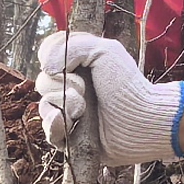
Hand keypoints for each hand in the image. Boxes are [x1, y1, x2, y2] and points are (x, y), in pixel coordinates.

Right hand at [34, 30, 183, 166]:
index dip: (52, 57)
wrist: (140, 121)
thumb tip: (46, 67)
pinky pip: (49, 130)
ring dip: (61, 104)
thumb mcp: (105, 50)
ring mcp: (69, 112)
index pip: (47, 54)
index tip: (70, 63)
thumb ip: (72, 47)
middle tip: (84, 90)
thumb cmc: (127, 84)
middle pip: (43, 81)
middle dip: (60, 84)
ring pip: (44, 106)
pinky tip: (67, 122)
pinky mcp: (70, 136)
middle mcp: (71, 87)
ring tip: (82, 110)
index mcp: (78, 64)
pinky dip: (55, 125)